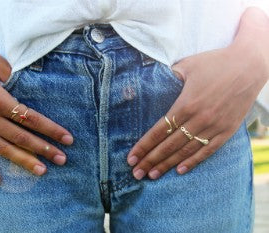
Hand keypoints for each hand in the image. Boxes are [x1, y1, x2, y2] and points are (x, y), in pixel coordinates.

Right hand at [0, 31, 73, 185]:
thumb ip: (10, 72)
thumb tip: (18, 84)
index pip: (31, 118)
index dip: (50, 129)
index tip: (67, 139)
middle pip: (21, 137)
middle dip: (44, 149)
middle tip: (62, 159)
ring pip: (3, 148)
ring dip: (23, 161)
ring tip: (41, 171)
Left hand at [126, 6, 268, 179]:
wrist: (251, 65)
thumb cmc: (216, 62)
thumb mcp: (187, 65)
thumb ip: (169, 77)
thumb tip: (152, 82)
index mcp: (186, 103)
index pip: (159, 131)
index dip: (144, 146)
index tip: (131, 158)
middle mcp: (199, 119)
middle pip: (169, 145)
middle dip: (150, 160)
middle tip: (137, 173)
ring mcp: (214, 126)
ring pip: (186, 151)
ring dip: (168, 164)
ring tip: (152, 175)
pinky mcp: (227, 131)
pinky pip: (208, 150)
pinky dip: (193, 161)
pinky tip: (180, 171)